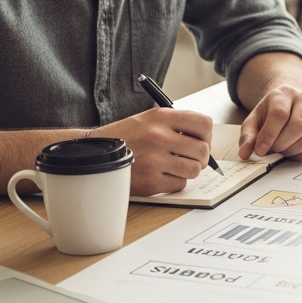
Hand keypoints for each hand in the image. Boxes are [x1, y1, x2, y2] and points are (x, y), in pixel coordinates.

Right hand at [93, 108, 212, 195]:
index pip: (204, 124)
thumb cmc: (127, 137)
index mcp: (161, 117)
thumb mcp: (149, 119)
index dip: (206, 135)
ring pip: (194, 170)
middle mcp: (158, 137)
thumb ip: (177, 125)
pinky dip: (174, 182)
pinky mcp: (149, 182)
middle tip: (190, 158)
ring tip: (175, 166)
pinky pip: (179, 185)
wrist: (94, 154)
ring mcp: (153, 161)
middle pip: (203, 150)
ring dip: (188, 171)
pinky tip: (161, 175)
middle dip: (200, 157)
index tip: (200, 140)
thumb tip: (207, 140)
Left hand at [239, 84, 301, 161]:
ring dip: (291, 151)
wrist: (290, 102)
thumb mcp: (254, 120)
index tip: (261, 150)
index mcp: (284, 93)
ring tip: (282, 150)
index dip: (269, 135)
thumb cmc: (270, 113)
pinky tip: (293, 152)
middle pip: (297, 127)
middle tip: (272, 150)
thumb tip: (244, 153)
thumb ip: (247, 136)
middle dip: (281, 145)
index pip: (280, 114)